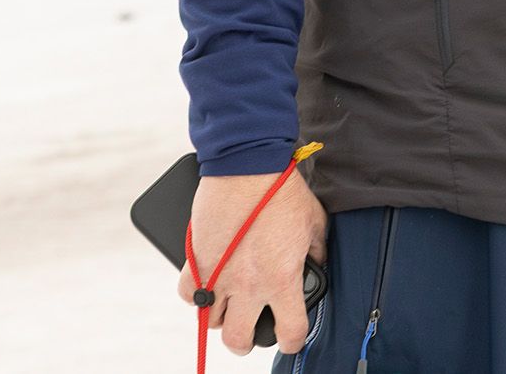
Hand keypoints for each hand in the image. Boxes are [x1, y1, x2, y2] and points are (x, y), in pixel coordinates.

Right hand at [177, 167, 327, 354]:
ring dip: (221, 316)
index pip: (290, 331)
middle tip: (251, 331)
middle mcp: (248, 285)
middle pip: (239, 340)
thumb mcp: (314, 222)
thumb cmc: (282, 190)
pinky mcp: (195, 261)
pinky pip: (188, 295)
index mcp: (281, 279)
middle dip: (246, 341)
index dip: (292, 340)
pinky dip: (196, 295)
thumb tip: (316, 265)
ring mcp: (217, 276)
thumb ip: (317, 251)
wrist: (247, 164)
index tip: (290, 336)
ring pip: (210, 321)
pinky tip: (208, 285)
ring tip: (230, 305)